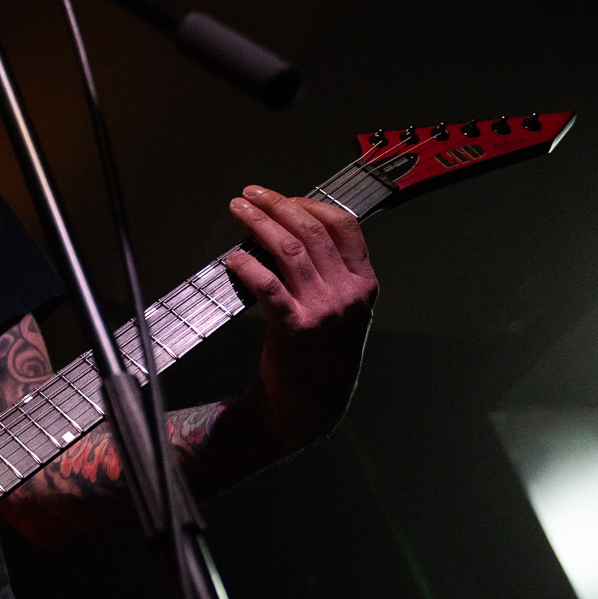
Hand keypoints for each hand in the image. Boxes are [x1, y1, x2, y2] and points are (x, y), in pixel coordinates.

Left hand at [224, 185, 377, 452]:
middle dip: (277, 204)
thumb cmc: (323, 352)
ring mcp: (322, 310)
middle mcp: (347, 293)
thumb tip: (291, 229)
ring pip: (289, 250)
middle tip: (250, 194)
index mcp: (363, 283)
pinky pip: (268, 285)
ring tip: (238, 209)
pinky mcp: (293, 328)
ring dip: (258, 223)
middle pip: (310, 231)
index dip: (310, 204)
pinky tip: (233, 257)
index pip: (343, 225)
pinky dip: (248, 265)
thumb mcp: (345, 309)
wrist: (314, 404)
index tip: (284, 198)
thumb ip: (331, 272)